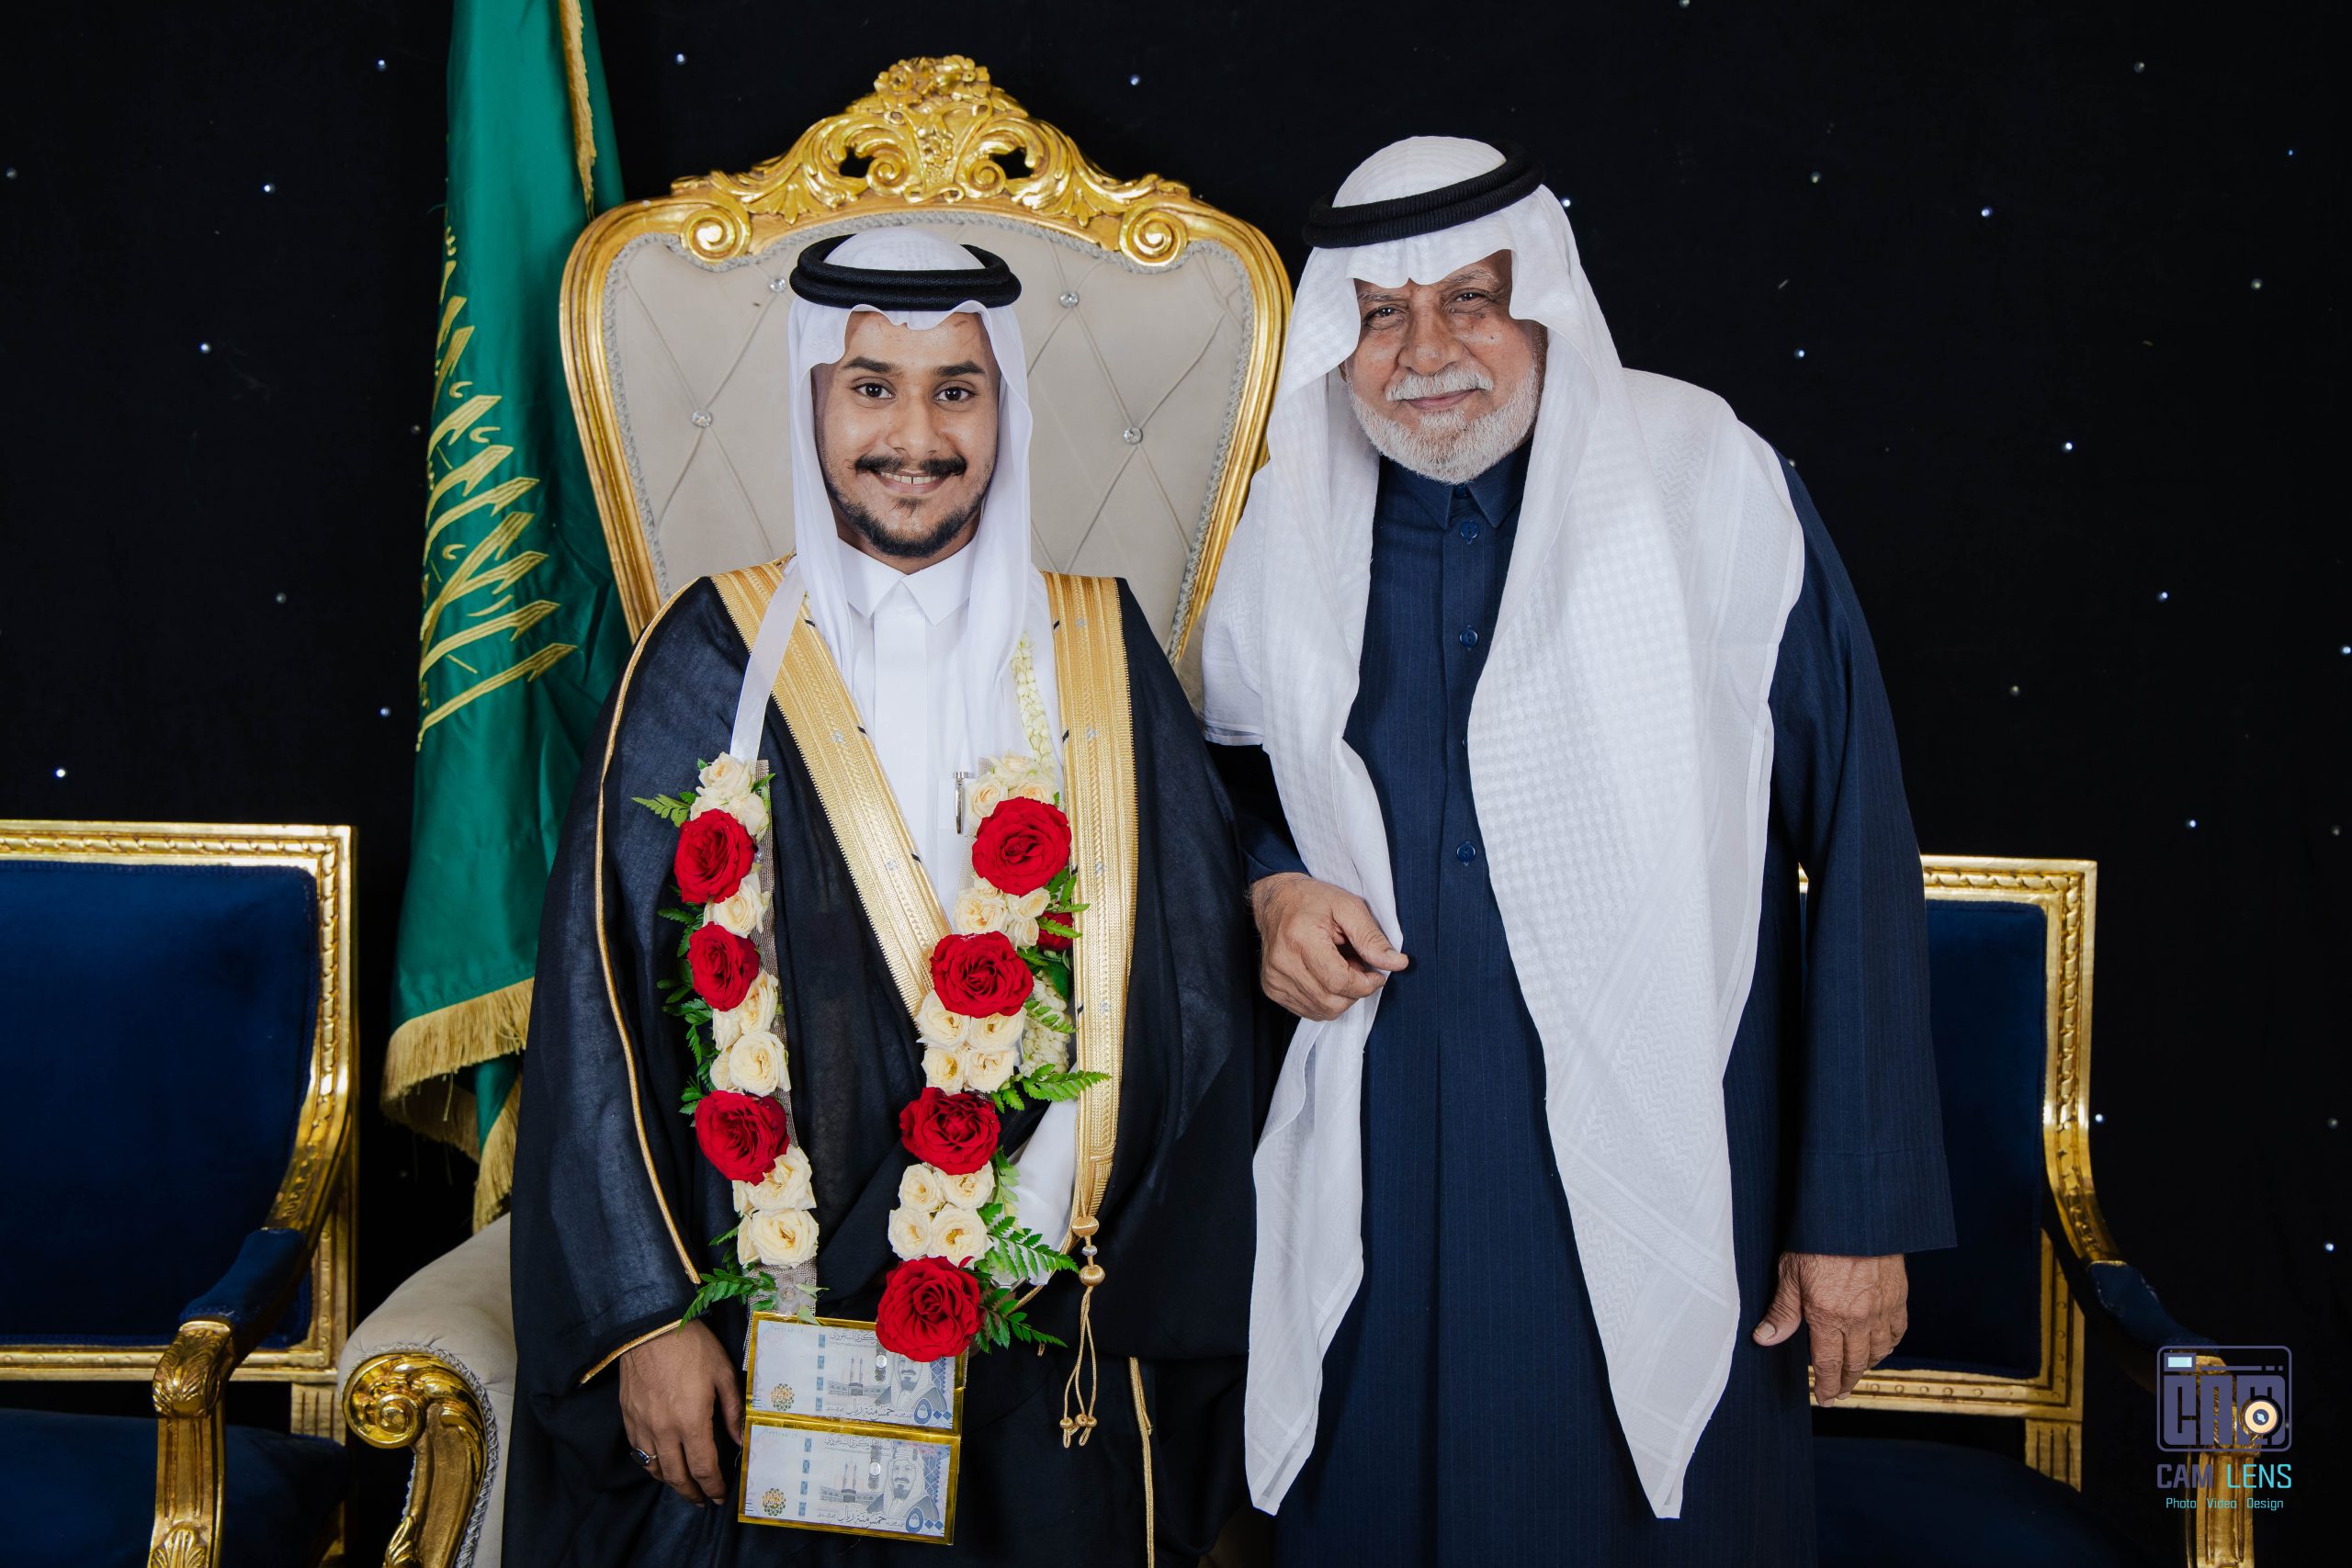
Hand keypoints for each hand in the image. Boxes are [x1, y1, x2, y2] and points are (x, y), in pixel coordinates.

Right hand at [618, 1320, 743, 1504]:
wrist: (651, 1327)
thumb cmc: (692, 1347)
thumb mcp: (723, 1374)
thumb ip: (732, 1411)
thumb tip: (740, 1440)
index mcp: (691, 1421)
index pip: (703, 1468)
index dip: (712, 1486)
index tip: (719, 1495)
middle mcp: (664, 1430)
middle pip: (677, 1476)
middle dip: (691, 1493)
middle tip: (701, 1500)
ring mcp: (642, 1425)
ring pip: (654, 1468)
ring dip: (670, 1482)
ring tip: (683, 1486)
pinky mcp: (628, 1416)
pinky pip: (638, 1451)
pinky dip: (650, 1464)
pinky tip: (659, 1463)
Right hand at [1249, 872, 1408, 1020]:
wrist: (1276, 901)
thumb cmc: (1312, 900)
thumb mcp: (1348, 907)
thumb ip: (1372, 937)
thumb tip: (1397, 963)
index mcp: (1300, 940)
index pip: (1339, 982)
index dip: (1366, 984)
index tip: (1377, 974)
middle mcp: (1283, 964)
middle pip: (1332, 1001)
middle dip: (1355, 990)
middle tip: (1357, 965)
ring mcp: (1275, 980)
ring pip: (1323, 1010)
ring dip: (1341, 995)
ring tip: (1339, 967)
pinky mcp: (1273, 990)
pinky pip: (1310, 1010)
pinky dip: (1326, 998)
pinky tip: (1325, 975)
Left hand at [1752, 1251, 1908, 1404]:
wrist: (1855, 1217)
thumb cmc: (1818, 1239)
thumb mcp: (1790, 1273)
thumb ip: (1782, 1311)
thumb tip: (1765, 1339)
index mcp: (1827, 1316)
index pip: (1827, 1364)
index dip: (1826, 1385)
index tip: (1824, 1399)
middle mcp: (1858, 1319)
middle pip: (1855, 1363)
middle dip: (1846, 1383)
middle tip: (1840, 1395)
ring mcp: (1881, 1309)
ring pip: (1878, 1351)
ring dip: (1868, 1366)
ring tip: (1857, 1373)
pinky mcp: (1898, 1296)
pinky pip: (1897, 1330)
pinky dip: (1890, 1344)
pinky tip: (1883, 1347)